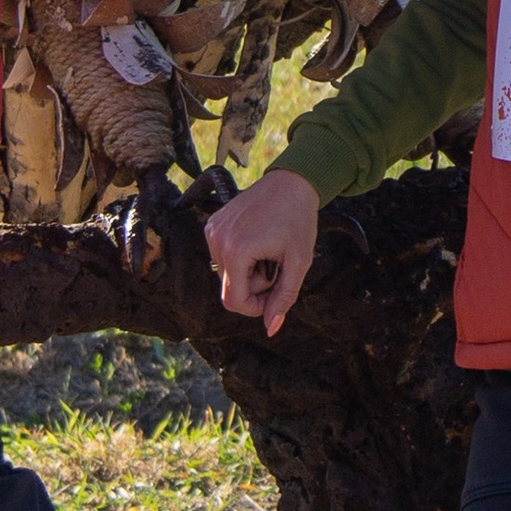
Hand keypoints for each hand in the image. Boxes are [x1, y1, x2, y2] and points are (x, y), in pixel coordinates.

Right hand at [205, 165, 320, 333]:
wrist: (292, 182)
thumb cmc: (299, 220)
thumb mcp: (299, 263)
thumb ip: (284, 298)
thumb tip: (270, 328)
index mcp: (236, 251)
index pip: (234, 302)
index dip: (256, 307)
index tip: (276, 293)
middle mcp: (217, 241)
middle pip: (230, 289)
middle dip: (255, 287)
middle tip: (277, 266)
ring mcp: (212, 231)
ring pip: (226, 275)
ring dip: (248, 272)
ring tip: (268, 251)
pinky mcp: (212, 225)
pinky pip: (223, 257)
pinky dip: (241, 258)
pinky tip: (257, 240)